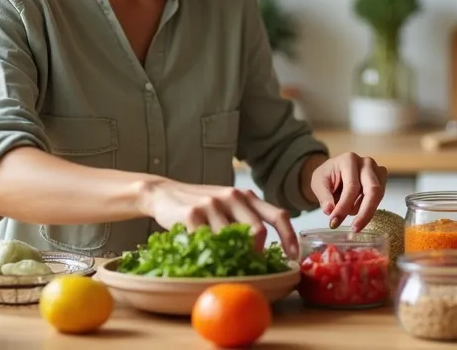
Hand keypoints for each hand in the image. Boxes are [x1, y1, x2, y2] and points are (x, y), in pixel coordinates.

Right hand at [137, 178, 299, 257]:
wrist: (164, 193)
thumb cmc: (200, 205)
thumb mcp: (227, 204)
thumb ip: (245, 218)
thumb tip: (265, 250)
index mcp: (245, 195)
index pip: (278, 215)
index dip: (289, 237)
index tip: (293, 256)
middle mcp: (233, 196)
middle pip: (258, 232)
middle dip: (256, 253)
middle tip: (248, 264)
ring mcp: (213, 204)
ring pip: (232, 240)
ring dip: (229, 255)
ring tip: (221, 260)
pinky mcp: (193, 214)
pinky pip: (208, 242)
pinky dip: (207, 252)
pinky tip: (201, 253)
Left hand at [309, 153, 387, 232]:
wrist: (334, 170)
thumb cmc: (327, 175)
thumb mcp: (318, 183)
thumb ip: (323, 197)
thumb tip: (330, 210)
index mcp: (349, 160)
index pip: (351, 186)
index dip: (344, 206)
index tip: (335, 221)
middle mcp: (366, 163)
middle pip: (372, 190)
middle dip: (364, 213)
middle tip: (355, 229)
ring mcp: (377, 170)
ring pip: (377, 196)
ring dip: (364, 211)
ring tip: (348, 215)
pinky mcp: (382, 180)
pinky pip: (379, 198)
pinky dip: (367, 207)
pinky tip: (356, 209)